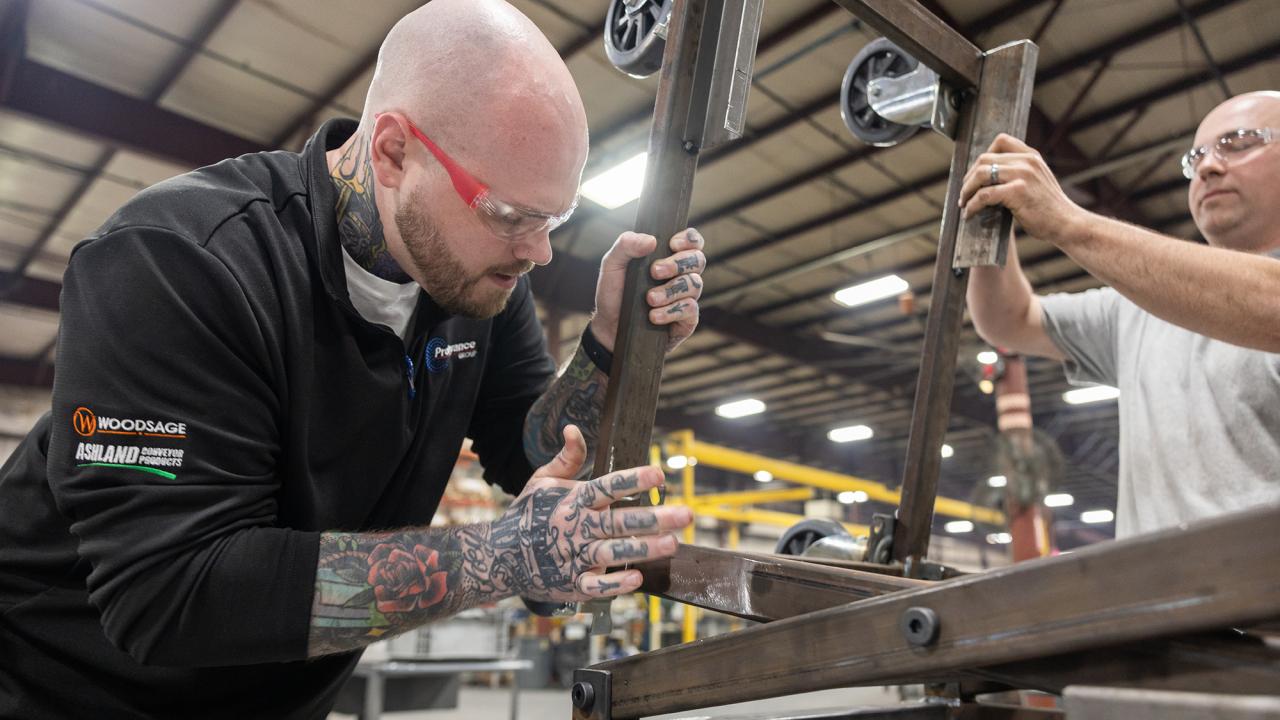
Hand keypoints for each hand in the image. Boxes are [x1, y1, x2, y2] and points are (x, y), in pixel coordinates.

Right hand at [489, 425, 692, 601]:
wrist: (499, 557)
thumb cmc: (526, 515)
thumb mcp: (541, 481)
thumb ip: (566, 458)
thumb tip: (574, 429)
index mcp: (572, 500)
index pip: (607, 487)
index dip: (632, 480)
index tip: (658, 475)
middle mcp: (576, 527)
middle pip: (619, 521)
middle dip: (654, 518)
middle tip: (686, 514)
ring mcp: (574, 557)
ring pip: (614, 552)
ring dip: (644, 548)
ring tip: (672, 543)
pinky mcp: (572, 584)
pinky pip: (596, 586)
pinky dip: (615, 583)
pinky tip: (638, 578)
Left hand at [590, 227, 705, 352]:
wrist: (609, 328)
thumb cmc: (614, 293)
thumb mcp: (612, 265)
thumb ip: (626, 245)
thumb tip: (652, 240)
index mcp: (668, 257)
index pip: (692, 241)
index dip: (689, 239)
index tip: (672, 244)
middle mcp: (681, 275)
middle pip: (698, 259)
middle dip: (677, 263)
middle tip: (654, 272)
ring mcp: (686, 297)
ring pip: (695, 284)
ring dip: (670, 290)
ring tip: (649, 299)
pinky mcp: (687, 320)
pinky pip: (691, 309)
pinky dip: (671, 311)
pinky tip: (653, 316)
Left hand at [958, 134, 1088, 245]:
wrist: (1066, 223)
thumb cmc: (1049, 208)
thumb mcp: (1038, 180)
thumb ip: (1019, 172)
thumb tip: (989, 176)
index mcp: (1031, 156)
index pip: (1001, 141)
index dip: (983, 155)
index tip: (975, 173)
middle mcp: (1027, 161)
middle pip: (984, 159)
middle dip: (969, 177)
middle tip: (965, 193)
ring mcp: (1022, 175)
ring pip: (981, 174)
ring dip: (967, 190)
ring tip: (964, 203)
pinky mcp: (1017, 192)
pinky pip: (984, 195)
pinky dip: (972, 205)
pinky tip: (970, 213)